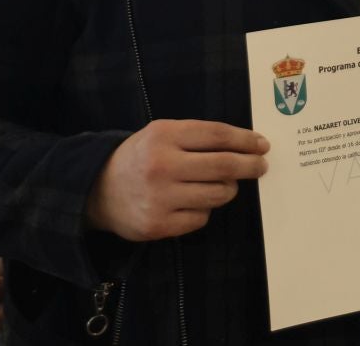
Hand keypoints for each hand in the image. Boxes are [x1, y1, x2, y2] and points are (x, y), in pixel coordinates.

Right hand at [86, 119, 268, 240]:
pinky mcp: (159, 225)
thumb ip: (198, 137)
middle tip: (261, 166)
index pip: (217, 135)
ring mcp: (160, 198)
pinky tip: (192, 203)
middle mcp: (161, 166)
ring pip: (218, 195)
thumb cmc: (140, 158)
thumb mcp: (161, 134)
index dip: (245, 140)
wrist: (98, 190)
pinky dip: (204, 210)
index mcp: (163, 136)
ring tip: (221, 185)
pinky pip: (202, 218)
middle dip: (250, 166)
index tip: (262, 145)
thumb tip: (247, 146)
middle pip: (223, 166)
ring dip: (228, 189)